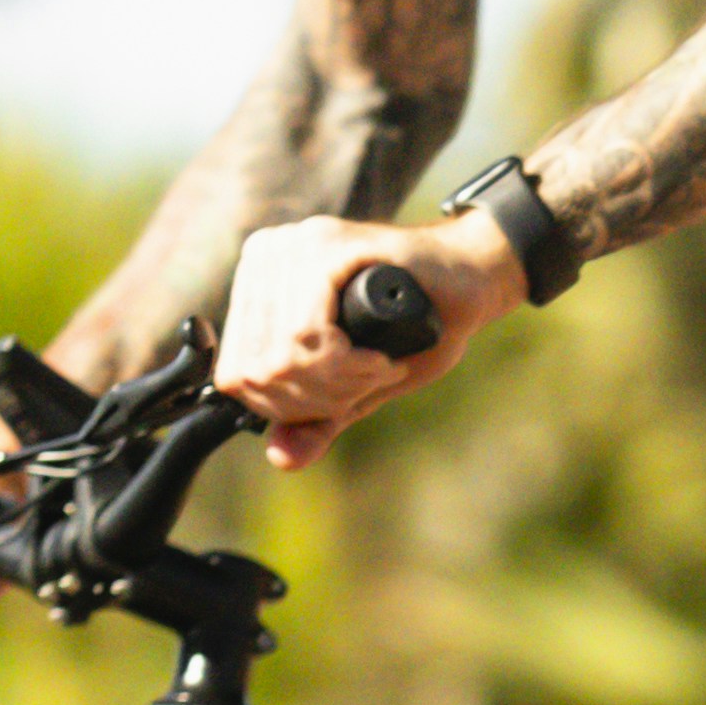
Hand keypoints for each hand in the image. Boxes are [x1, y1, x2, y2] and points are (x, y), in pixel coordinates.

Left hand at [212, 212, 519, 467]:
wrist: (470, 279)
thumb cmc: (412, 328)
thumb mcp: (354, 385)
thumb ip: (315, 419)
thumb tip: (281, 459)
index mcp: (255, 285)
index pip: (236, 375)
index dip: (289, 408)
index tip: (343, 398)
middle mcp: (264, 257)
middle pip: (259, 369)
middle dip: (319, 398)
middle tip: (368, 382)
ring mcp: (293, 246)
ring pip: (283, 355)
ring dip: (340, 383)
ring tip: (378, 368)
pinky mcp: (328, 246)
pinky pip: (309, 335)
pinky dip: (350, 365)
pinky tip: (380, 360)